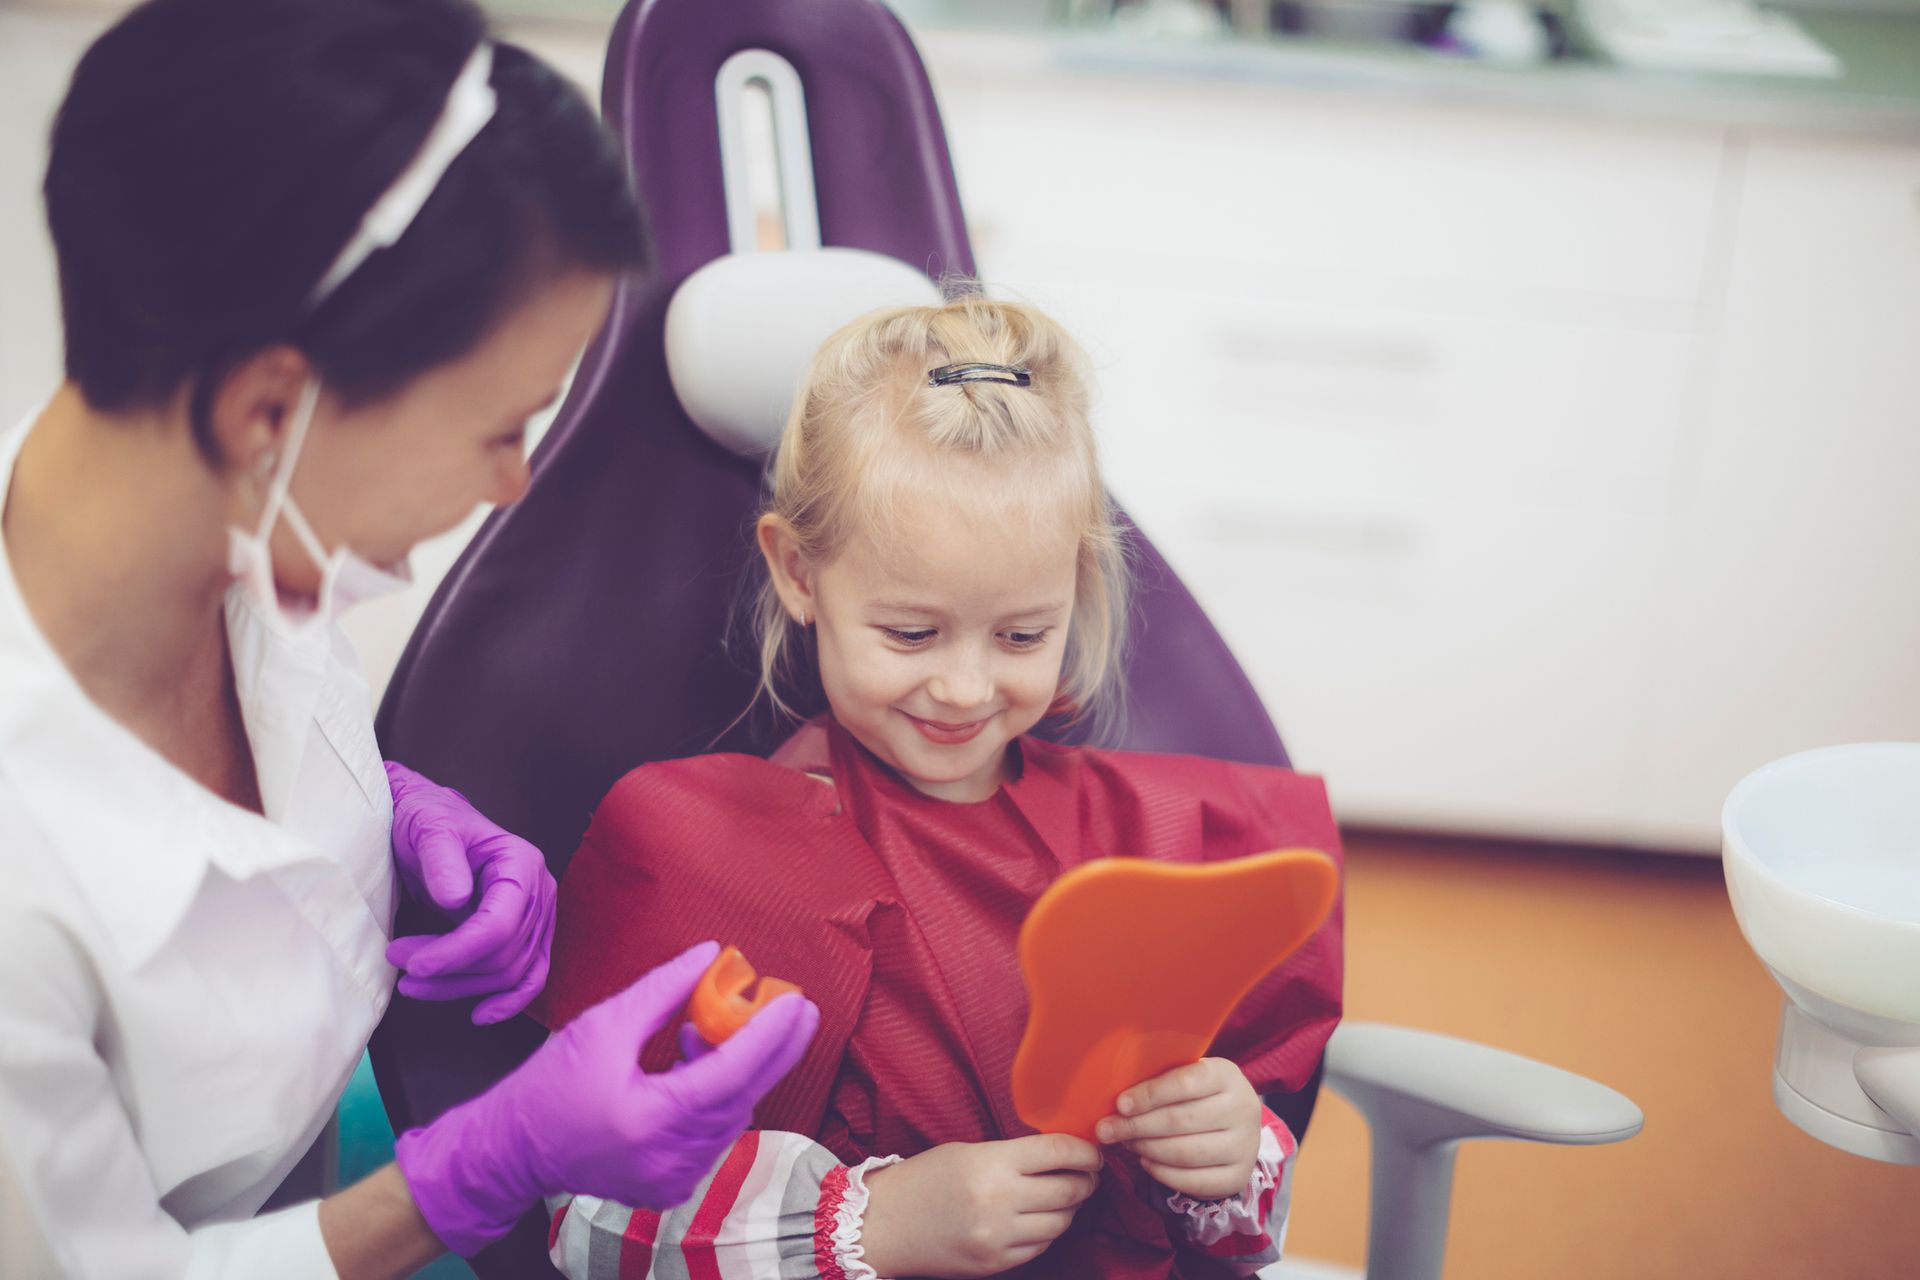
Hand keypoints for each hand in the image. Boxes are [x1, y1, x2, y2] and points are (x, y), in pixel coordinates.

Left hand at [383, 761, 556, 1024]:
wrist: (431, 819)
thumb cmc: (429, 819)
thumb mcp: (429, 829)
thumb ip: (443, 859)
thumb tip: (457, 900)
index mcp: (521, 864)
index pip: (500, 925)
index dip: (457, 953)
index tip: (413, 965)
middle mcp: (539, 892)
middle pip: (505, 955)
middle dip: (450, 969)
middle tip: (398, 961)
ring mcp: (538, 916)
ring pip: (510, 972)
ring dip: (461, 987)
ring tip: (411, 981)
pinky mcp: (528, 935)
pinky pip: (529, 976)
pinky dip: (508, 1000)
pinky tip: (480, 1014)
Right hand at [395, 940, 820, 1255]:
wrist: (513, 1149)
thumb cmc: (549, 1085)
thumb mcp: (603, 1024)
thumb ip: (663, 991)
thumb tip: (711, 957)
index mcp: (651, 1121)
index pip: (730, 1075)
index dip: (768, 1036)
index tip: (795, 1002)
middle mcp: (671, 1159)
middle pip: (743, 1096)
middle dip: (774, 1050)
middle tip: (798, 1008)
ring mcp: (675, 1178)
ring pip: (732, 1114)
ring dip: (736, 1069)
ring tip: (705, 1030)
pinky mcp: (673, 1184)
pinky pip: (714, 1132)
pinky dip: (716, 1095)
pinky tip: (693, 1063)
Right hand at [859, 1134, 1101, 1277]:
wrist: (882, 1224)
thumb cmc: (923, 1179)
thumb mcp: (967, 1152)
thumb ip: (1013, 1154)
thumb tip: (1060, 1156)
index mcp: (991, 1163)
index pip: (1058, 1153)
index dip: (1085, 1151)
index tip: (1093, 1151)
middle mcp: (999, 1202)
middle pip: (1069, 1190)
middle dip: (1086, 1180)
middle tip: (1087, 1173)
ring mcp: (998, 1238)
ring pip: (1061, 1223)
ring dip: (1070, 1208)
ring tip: (1065, 1195)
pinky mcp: (995, 1264)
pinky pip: (1040, 1247)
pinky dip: (1047, 1231)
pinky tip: (1038, 1218)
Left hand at [1095, 1057, 1261, 1200]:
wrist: (1236, 1124)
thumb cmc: (1198, 1095)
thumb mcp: (1187, 1075)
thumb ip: (1159, 1080)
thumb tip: (1116, 1100)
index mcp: (1226, 1075)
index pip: (1185, 1082)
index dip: (1149, 1094)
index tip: (1120, 1105)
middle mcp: (1243, 1109)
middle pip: (1180, 1120)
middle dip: (1136, 1126)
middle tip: (1107, 1129)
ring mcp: (1245, 1146)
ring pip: (1184, 1152)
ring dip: (1146, 1149)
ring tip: (1127, 1142)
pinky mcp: (1238, 1177)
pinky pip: (1193, 1181)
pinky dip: (1162, 1173)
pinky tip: (1145, 1161)